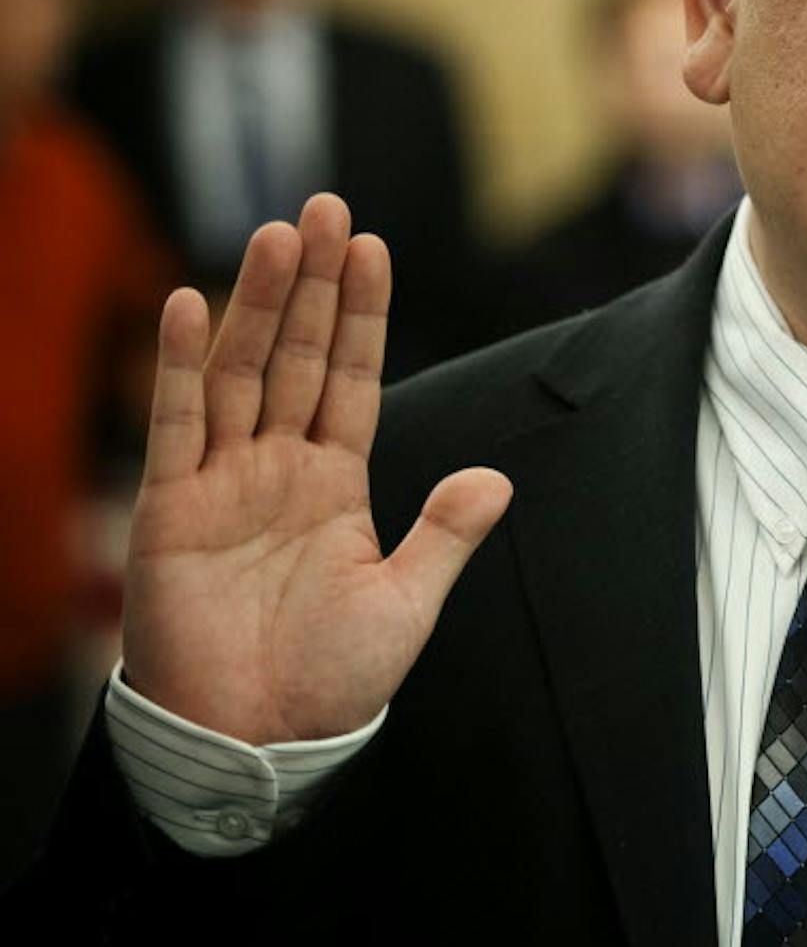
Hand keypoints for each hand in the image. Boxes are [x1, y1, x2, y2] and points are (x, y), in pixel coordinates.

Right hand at [121, 194, 511, 743]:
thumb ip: (445, 535)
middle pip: (296, 355)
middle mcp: (276, 467)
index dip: (360, 313)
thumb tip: (496, 480)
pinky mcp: (170, 509)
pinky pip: (177, 425)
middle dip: (312, 283)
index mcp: (335, 481)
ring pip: (243, 372)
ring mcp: (221, 482)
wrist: (257, 739)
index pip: (351, 377)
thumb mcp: (407, 601)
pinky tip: (194, 306)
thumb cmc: (328, 678)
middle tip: (327, 206)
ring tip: (280, 234)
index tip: (371, 247)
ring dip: (259, 303)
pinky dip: (184, 367)